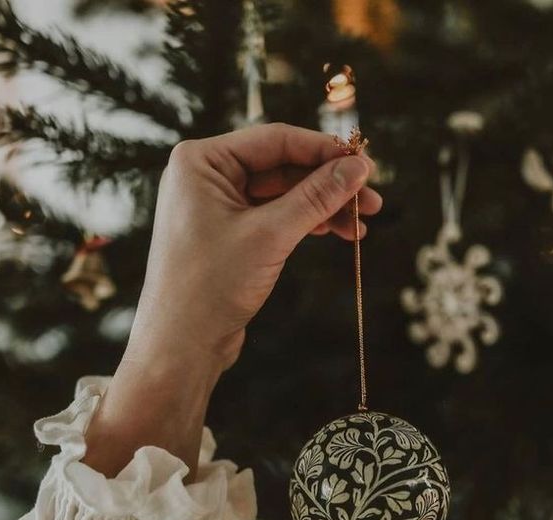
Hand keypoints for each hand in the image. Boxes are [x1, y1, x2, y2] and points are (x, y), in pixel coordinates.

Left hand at [83, 123, 381, 480]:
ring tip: (361, 226)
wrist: (180, 346)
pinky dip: (306, 224)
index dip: (325, 151)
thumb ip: (316, 197)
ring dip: (323, 208)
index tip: (366, 164)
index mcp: (202, 161)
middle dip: (329, 185)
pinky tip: (336, 232)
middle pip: (282, 167)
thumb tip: (358, 168)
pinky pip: (275, 218)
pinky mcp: (229, 235)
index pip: (276, 140)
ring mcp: (217, 207)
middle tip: (372, 201)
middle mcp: (206, 177)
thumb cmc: (209, 287)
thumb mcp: (270, 236)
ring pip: (283, 195)